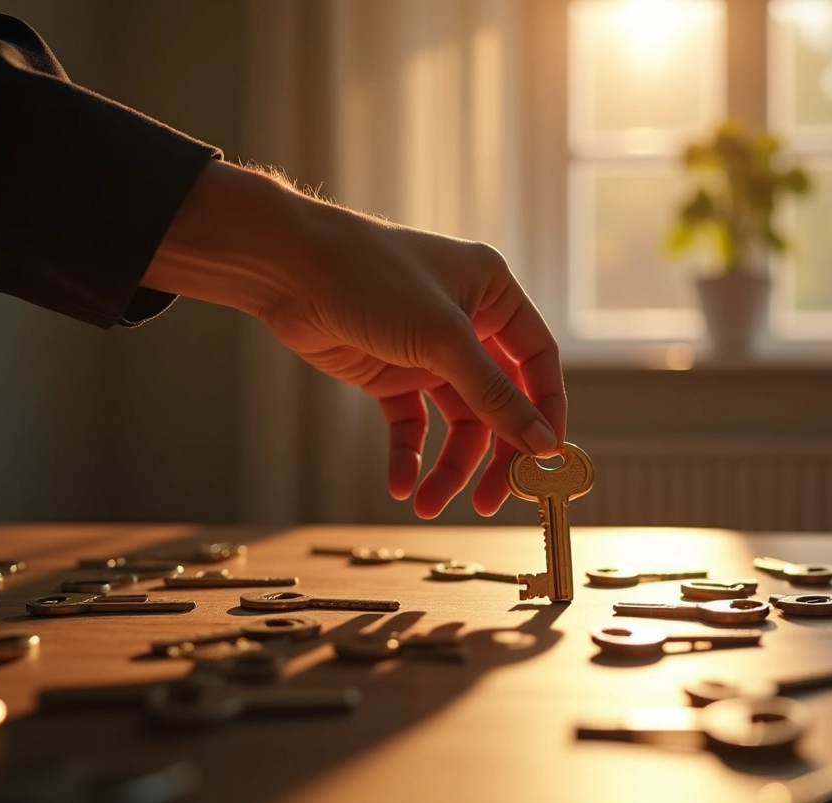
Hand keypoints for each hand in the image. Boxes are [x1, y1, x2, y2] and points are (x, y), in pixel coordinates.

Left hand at [142, 161, 565, 517]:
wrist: (287, 268)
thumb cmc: (370, 276)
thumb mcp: (443, 339)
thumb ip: (494, 395)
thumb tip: (542, 442)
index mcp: (494, 295)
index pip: (538, 363)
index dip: (544, 413)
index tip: (544, 462)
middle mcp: (467, 324)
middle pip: (499, 403)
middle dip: (493, 455)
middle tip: (487, 501)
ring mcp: (428, 352)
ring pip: (456, 422)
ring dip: (447, 466)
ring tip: (428, 503)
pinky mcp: (390, 373)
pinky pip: (413, 424)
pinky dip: (408, 456)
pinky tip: (400, 483)